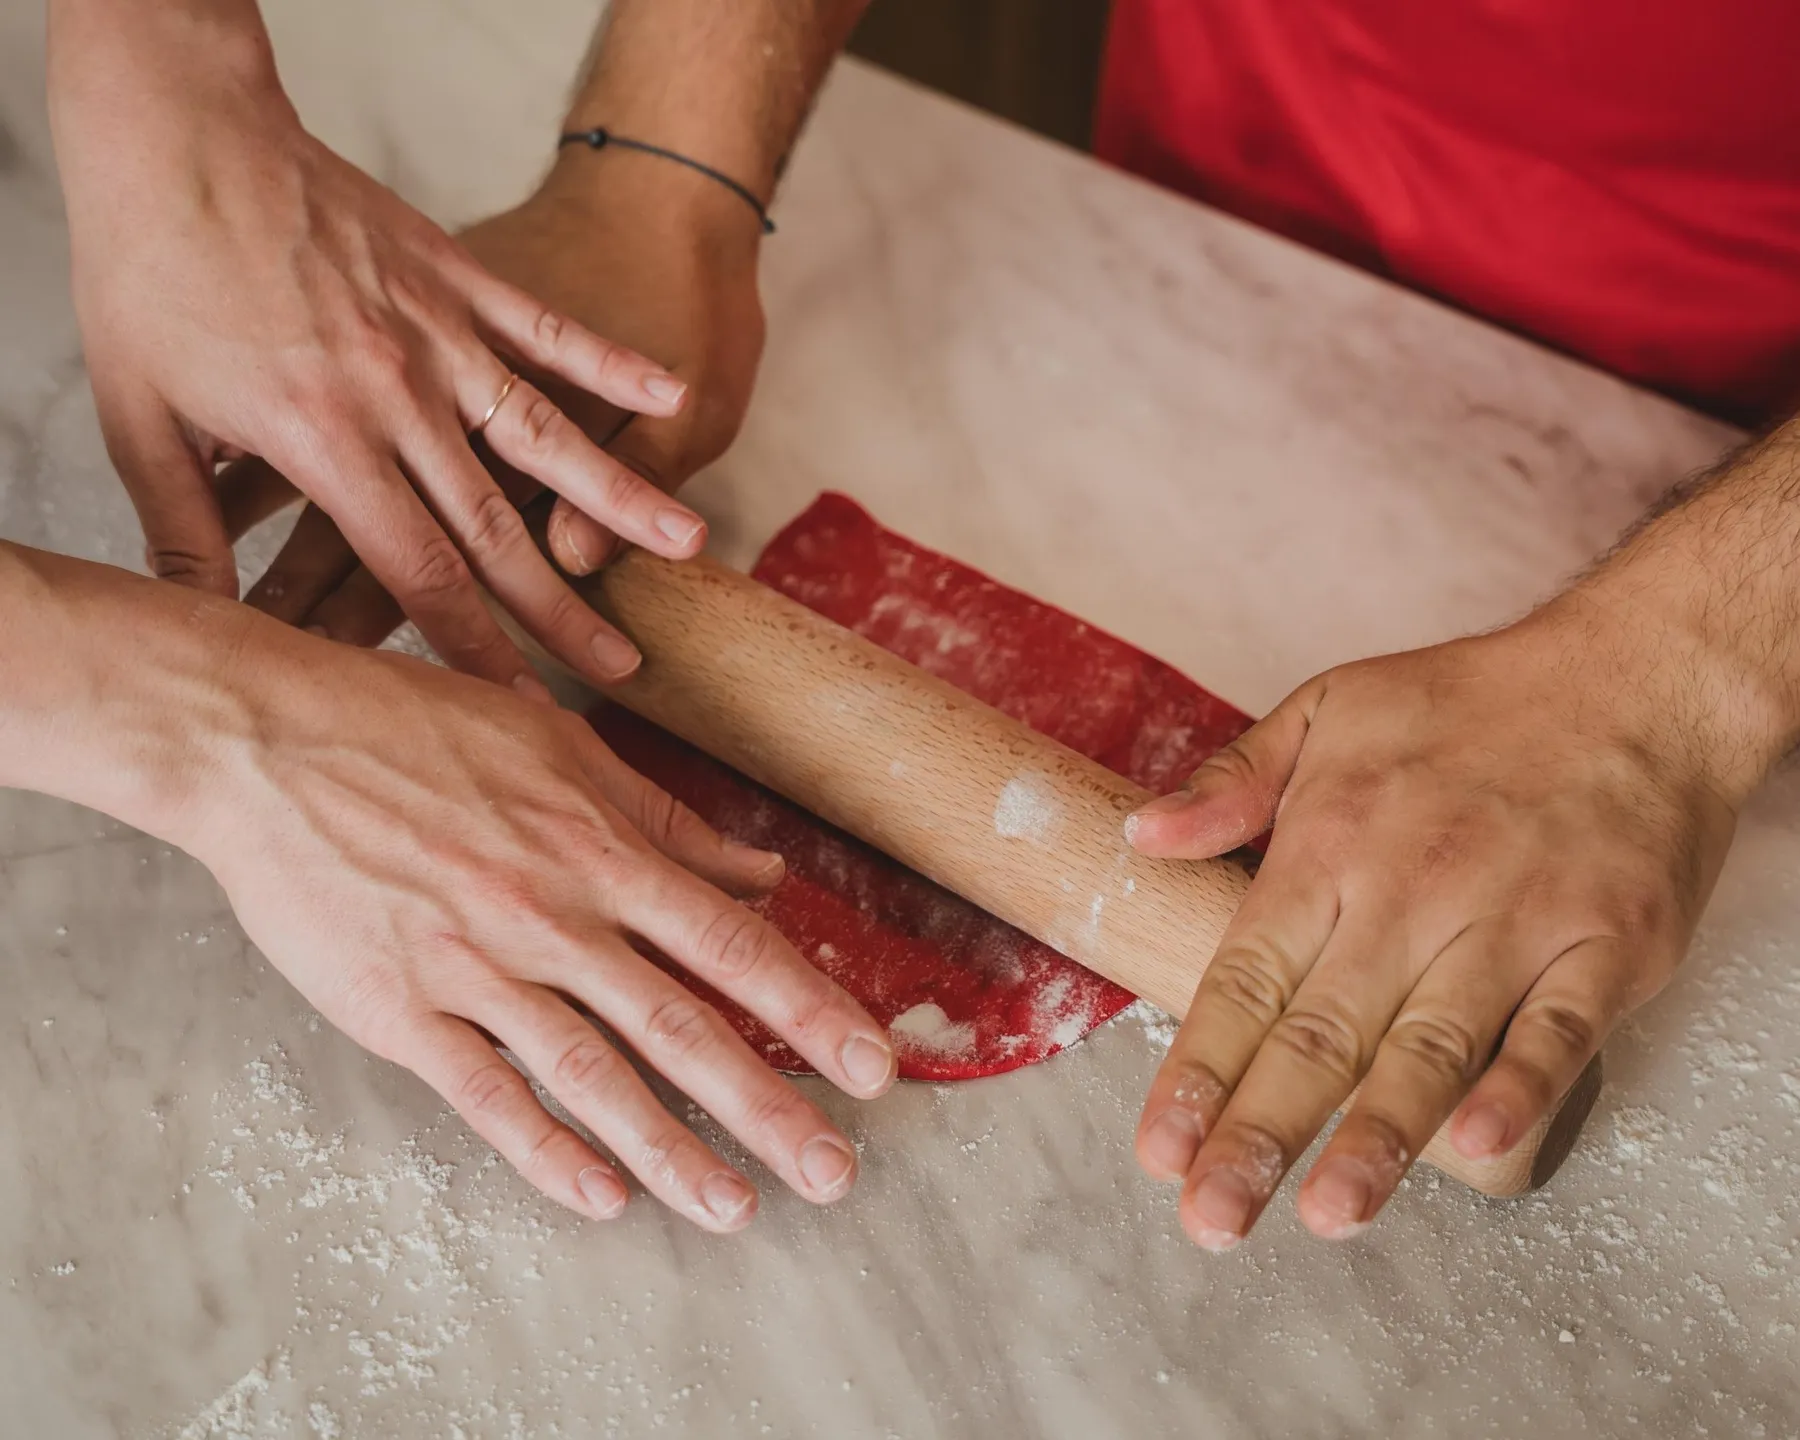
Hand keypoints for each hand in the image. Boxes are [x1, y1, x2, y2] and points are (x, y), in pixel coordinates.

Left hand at [50, 4, 710, 694]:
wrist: (176, 129)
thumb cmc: (149, 270)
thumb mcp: (137, 415)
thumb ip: (183, 529)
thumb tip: (202, 624)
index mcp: (323, 439)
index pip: (414, 572)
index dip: (469, 648)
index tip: (514, 705)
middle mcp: (398, 396)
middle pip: (497, 526)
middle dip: (559, 611)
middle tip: (618, 669)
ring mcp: (439, 333)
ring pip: (545, 436)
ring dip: (618, 499)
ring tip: (688, 545)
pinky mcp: (459, 275)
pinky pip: (549, 329)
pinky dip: (612, 363)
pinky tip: (672, 393)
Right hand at [173, 620, 896, 1228]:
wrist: (270, 738)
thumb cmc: (418, 730)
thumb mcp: (561, 749)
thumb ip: (665, 821)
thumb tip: (759, 874)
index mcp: (599, 849)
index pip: (729, 943)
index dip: (808, 1008)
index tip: (871, 1065)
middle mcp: (553, 915)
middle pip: (681, 1024)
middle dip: (767, 1103)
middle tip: (833, 1170)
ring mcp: (476, 966)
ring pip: (593, 1071)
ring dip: (672, 1148)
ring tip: (736, 1208)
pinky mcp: (400, 1008)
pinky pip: (483, 1091)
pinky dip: (543, 1147)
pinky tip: (600, 1195)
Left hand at [1125, 599, 1739, 1247]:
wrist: (1634, 675)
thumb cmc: (1468, 703)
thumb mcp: (1327, 709)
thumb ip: (1230, 782)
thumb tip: (1138, 836)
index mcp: (1331, 843)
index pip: (1246, 978)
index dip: (1198, 1070)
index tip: (1158, 1150)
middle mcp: (1411, 889)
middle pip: (1321, 1033)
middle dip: (1259, 1132)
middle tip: (1212, 1217)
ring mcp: (1513, 920)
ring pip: (1430, 1044)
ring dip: (1376, 1135)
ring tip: (1325, 1214)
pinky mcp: (1604, 943)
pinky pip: (1557, 1029)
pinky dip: (1518, 1086)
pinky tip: (1473, 1146)